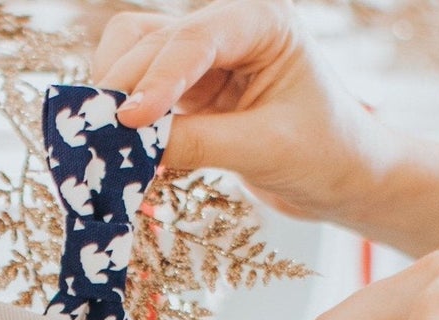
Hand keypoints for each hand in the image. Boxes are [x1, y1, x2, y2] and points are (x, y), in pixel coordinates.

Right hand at [92, 0, 397, 222]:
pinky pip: (141, 92)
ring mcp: (205, 57)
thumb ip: (201, 144)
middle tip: (95, 137)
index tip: (128, 119)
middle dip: (122, 86)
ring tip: (102, 141)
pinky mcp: (190, 90)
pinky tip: (120, 148)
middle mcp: (229, 29)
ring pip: (136, 54)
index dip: (156, 77)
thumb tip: (134, 150)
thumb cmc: (324, 154)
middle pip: (153, 40)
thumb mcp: (265, 150)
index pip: (196, 38)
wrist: (342, 178)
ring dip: (114, 93)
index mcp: (262, 23)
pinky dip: (125, 117)